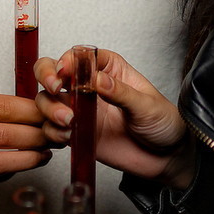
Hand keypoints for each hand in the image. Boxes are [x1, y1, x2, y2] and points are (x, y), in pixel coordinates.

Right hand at [0, 87, 50, 196]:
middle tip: (56, 136)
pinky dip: (5, 175)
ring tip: (44, 154)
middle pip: (6, 137)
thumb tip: (35, 114)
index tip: (53, 115)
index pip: (5, 108)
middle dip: (39, 137)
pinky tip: (17, 167)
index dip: (35, 114)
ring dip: (28, 160)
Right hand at [34, 48, 194, 187]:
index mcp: (109, 69)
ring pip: (47, 100)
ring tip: (68, 120)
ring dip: (49, 108)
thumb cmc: (163, 123)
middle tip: (55, 88)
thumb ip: (121, 92)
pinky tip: (68, 135)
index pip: (80, 55)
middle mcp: (90, 87)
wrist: (167, 158)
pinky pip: (52, 129)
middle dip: (47, 76)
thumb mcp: (147, 105)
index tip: (65, 71)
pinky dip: (52, 131)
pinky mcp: (77, 134)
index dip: (67, 60)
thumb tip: (97, 79)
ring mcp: (81, 110)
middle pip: (54, 72)